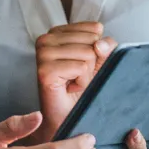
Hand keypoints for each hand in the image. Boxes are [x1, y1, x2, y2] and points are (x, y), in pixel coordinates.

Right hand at [33, 22, 117, 143]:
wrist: (68, 118)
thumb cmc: (81, 90)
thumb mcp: (99, 62)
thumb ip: (105, 47)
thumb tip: (99, 44)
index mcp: (57, 32)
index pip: (95, 29)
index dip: (97, 51)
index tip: (82, 66)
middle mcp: (45, 39)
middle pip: (92, 41)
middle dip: (92, 64)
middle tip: (77, 77)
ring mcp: (42, 54)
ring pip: (88, 53)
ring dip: (87, 74)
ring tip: (73, 83)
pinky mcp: (45, 70)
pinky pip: (80, 67)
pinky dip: (81, 82)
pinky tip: (70, 89)